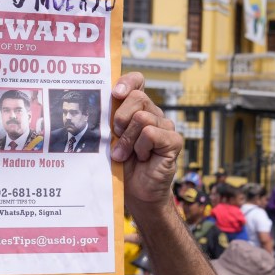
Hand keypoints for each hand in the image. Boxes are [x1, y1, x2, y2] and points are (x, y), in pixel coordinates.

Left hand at [110, 72, 181, 211]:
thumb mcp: (110, 138)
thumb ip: (109, 120)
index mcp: (138, 109)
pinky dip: (141, 148)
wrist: (135, 193)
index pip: (137, 81)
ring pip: (142, 117)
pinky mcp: (173, 141)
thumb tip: (101, 104)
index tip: (115, 93)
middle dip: (120, 118)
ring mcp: (166, 126)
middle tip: (115, 136)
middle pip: (138, 98)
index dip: (127, 82)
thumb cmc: (121, 165)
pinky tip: (143, 158)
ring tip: (125, 155)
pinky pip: (152, 133)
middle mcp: (154, 113)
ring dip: (127, 140)